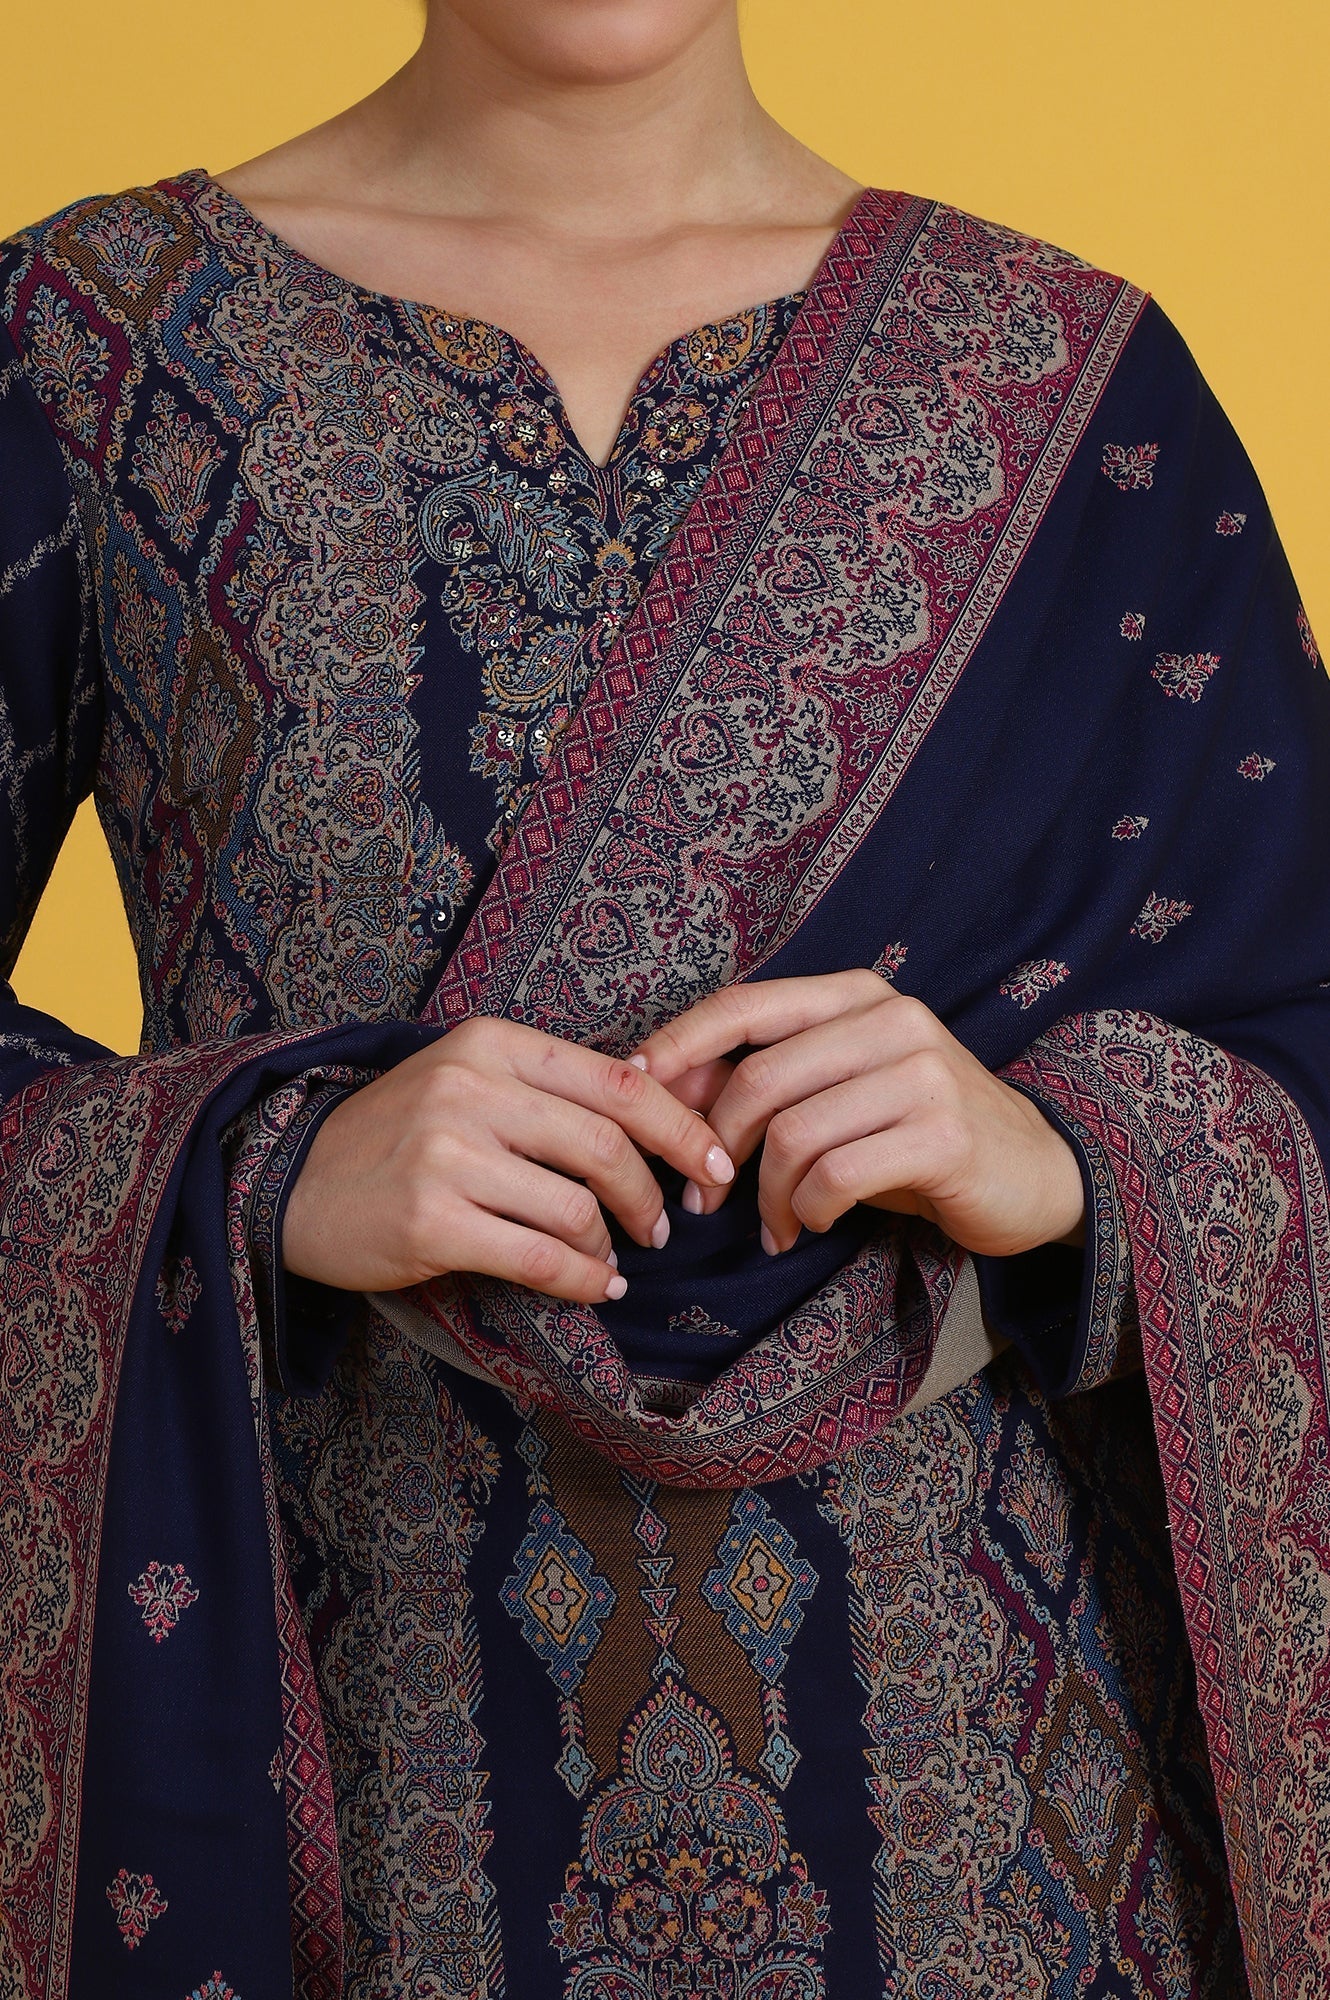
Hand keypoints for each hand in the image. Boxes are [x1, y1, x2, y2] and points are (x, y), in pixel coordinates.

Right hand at [282, 1017, 735, 1301]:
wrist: (290, 1181)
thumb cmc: (396, 1135)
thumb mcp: (465, 1080)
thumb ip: (548, 1087)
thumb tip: (656, 1101)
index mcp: (490, 1043)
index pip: (618, 1081)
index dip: (682, 1127)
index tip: (715, 1163)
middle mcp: (469, 1088)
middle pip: (607, 1146)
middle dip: (651, 1197)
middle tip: (662, 1228)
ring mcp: (446, 1154)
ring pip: (576, 1207)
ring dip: (612, 1246)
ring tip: (614, 1262)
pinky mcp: (429, 1221)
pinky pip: (537, 1258)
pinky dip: (580, 1281)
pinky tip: (592, 1288)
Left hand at [630, 971, 1083, 1259]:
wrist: (1037, 1175)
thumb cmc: (920, 1135)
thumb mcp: (841, 1094)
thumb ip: (767, 1080)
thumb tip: (666, 1086)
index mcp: (858, 995)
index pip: (746, 1004)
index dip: (680, 1043)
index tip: (635, 1085)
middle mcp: (892, 1020)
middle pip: (760, 1077)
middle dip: (715, 1145)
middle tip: (703, 1198)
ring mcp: (923, 1073)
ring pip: (793, 1133)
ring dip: (766, 1195)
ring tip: (774, 1224)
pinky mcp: (943, 1134)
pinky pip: (836, 1175)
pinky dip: (807, 1211)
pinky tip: (810, 1226)